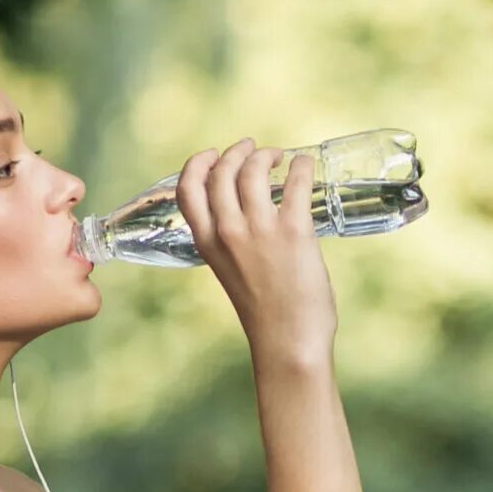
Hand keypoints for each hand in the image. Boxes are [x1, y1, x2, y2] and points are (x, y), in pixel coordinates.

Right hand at [171, 137, 338, 368]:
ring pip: (253, 170)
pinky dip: (301, 166)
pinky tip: (305, 165)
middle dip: (236, 152)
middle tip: (253, 149)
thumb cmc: (266, 315)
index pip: (187, 190)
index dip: (197, 164)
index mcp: (207, 244)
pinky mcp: (294, 231)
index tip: (212, 154)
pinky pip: (296, 183)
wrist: (288, 342)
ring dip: (265, 155)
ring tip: (278, 156)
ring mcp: (260, 230)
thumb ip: (233, 245)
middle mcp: (228, 232)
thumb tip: (253, 216)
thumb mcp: (232, 274)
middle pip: (221, 171)